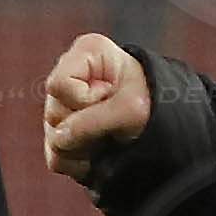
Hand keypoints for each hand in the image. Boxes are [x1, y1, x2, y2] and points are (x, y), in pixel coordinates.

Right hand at [41, 33, 151, 180]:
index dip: (83, 99)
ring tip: (109, 135)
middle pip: (54, 114)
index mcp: (85, 53)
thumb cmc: (149, 101)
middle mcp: (67, 76)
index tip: (110, 96)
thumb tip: (59, 140)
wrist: (162, 120)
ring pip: (54, 140)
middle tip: (113, 119)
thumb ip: (94, 121)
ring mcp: (60, 107)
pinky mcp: (60, 134)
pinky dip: (81, 162)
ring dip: (85, 146)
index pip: (59, 85)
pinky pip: (56, 158)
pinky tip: (100, 150)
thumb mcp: (130, 108)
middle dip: (85, 125)